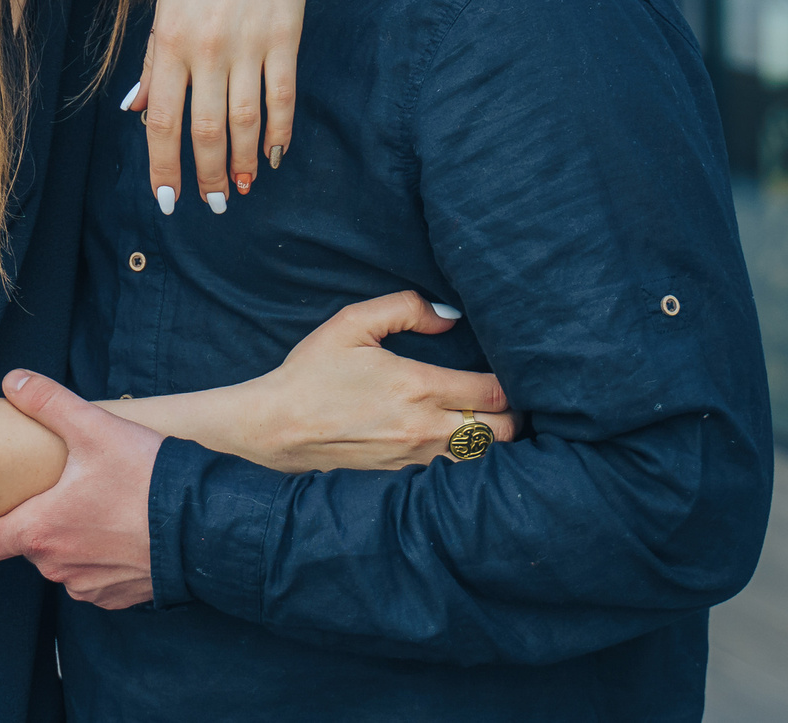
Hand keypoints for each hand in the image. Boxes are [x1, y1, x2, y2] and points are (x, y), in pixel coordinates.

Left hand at [0, 372, 162, 608]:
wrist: (204, 525)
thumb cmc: (146, 479)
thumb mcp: (94, 428)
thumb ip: (47, 401)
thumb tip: (12, 380)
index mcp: (40, 531)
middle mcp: (57, 567)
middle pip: (26, 546)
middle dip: (40, 520)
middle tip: (66, 489)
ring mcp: (88, 586)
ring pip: (61, 562)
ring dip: (72, 539)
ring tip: (100, 506)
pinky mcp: (116, 597)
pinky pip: (93, 577)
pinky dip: (101, 557)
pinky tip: (122, 530)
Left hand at [133, 0, 312, 214]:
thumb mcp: (167, 3)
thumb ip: (153, 61)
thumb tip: (137, 110)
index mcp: (169, 40)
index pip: (162, 119)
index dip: (164, 166)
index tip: (168, 199)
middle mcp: (206, 47)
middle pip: (204, 129)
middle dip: (207, 175)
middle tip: (213, 203)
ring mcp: (248, 44)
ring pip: (244, 121)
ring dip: (243, 162)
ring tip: (242, 188)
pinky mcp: (285, 39)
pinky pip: (282, 98)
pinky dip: (279, 132)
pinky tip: (275, 154)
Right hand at [239, 291, 513, 472]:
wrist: (276, 427)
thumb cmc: (312, 372)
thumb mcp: (351, 323)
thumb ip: (405, 308)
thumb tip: (449, 318)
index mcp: (419, 387)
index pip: (495, 392)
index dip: (512, 382)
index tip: (508, 372)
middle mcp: (426, 428)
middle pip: (502, 432)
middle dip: (512, 415)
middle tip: (504, 400)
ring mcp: (416, 460)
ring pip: (482, 459)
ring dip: (491, 442)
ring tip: (486, 424)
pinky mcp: (403, 479)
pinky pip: (452, 476)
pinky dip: (465, 463)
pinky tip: (457, 448)